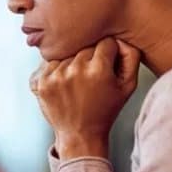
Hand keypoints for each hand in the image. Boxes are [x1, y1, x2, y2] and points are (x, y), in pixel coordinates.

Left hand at [30, 37, 140, 158]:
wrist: (80, 134)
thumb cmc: (106, 109)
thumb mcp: (128, 86)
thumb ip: (131, 56)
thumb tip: (121, 37)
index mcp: (99, 70)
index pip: (106, 42)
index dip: (110, 53)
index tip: (108, 65)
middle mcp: (75, 70)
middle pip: (85, 46)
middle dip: (91, 58)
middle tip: (93, 78)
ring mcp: (56, 75)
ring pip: (68, 53)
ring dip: (73, 63)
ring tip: (78, 83)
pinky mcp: (41, 81)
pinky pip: (50, 62)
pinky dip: (57, 69)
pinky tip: (65, 84)